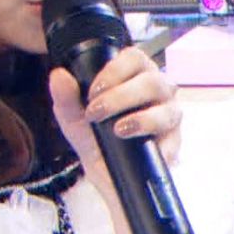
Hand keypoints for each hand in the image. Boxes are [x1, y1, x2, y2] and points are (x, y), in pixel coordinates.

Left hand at [48, 48, 181, 210]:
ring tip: (119, 130)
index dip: (115, 70)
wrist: (106, 175)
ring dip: (141, 118)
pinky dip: (155, 144)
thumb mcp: (74, 119)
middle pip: (152, 81)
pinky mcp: (175, 142)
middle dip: (121, 96)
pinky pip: (173, 139)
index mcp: (135, 76)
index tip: (93, 91)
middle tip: (97, 113)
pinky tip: (138, 147)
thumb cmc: (95, 138)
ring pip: (167, 108)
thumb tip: (59, 75)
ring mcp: (169, 115)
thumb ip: (65, 97)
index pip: (135, 57)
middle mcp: (158, 91)